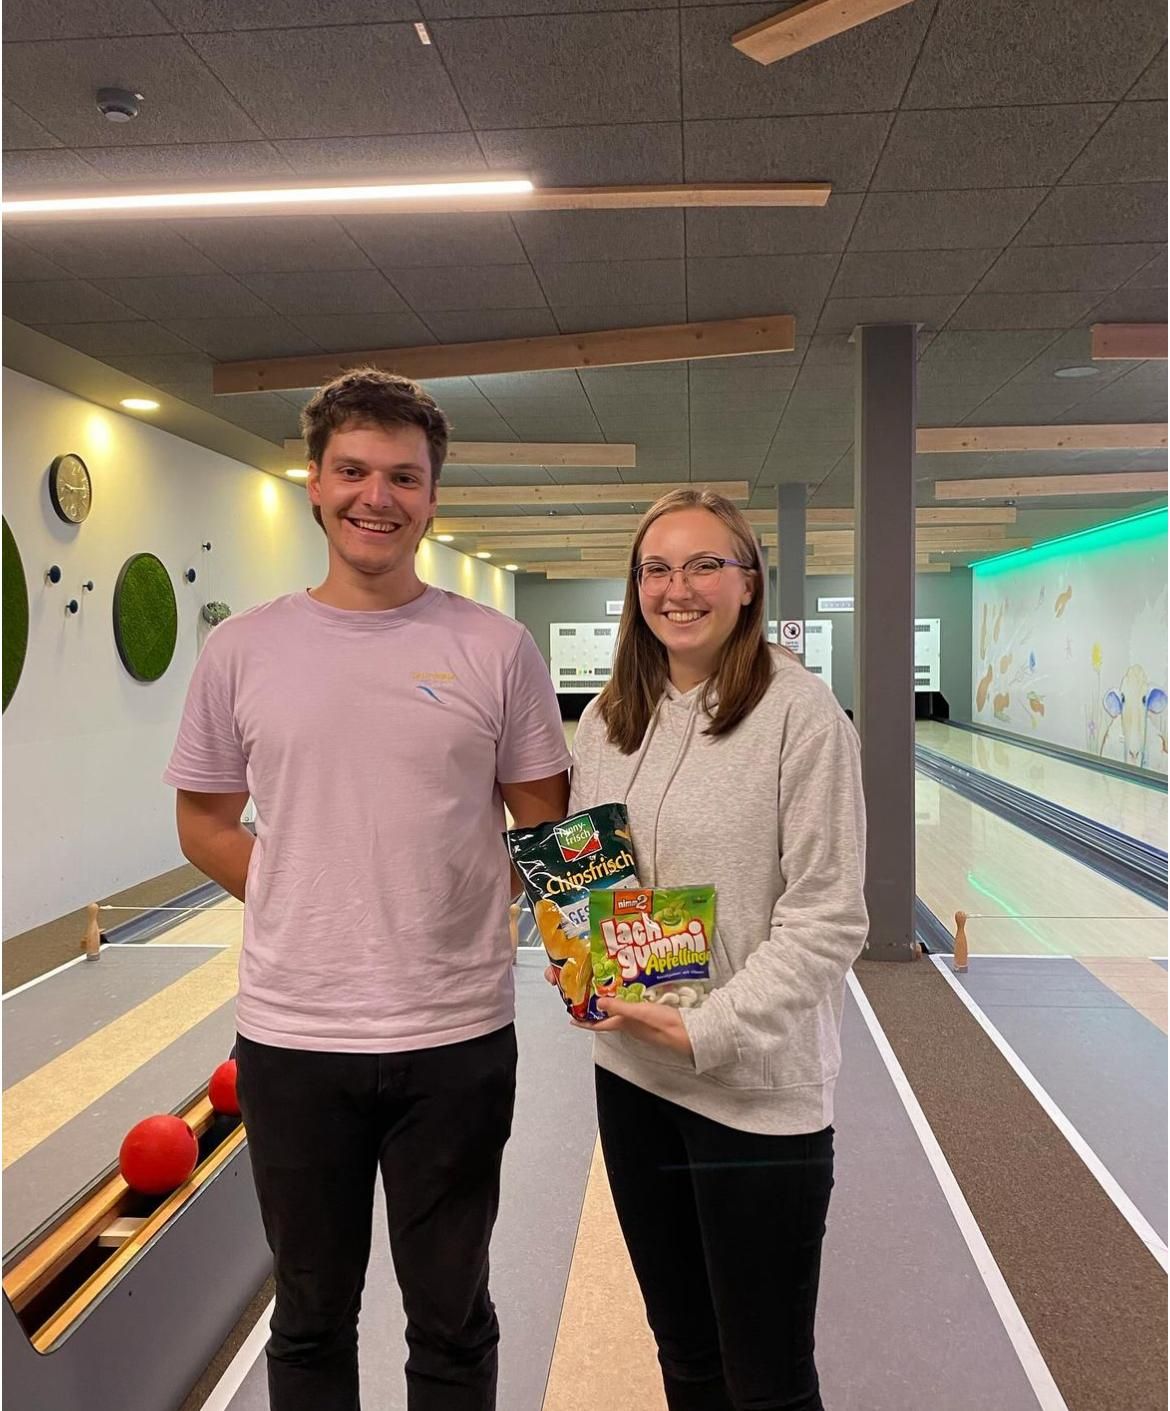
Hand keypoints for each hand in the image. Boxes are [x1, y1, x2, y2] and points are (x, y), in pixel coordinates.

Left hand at [574, 996, 693, 1057]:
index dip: (585, 1022)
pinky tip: (631, 992)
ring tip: (605, 989)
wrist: (690, 1034)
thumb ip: (620, 1007)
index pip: (599, 1024)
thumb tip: (598, 1002)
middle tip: (588, 995)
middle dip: (596, 1009)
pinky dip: (627, 1001)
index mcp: (624, 1024)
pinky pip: (633, 1009)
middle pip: (607, 1018)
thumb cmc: (665, 1025)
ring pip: (620, 1013)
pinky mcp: (652, 1018)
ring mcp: (641, 1023)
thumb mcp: (640, 1013)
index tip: (571, 1018)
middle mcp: (630, 1025)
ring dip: (611, 1004)